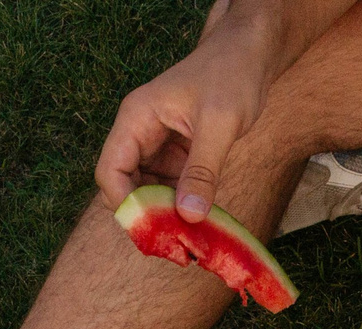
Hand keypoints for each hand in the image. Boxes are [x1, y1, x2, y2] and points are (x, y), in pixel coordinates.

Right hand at [95, 0, 281, 216]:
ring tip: (191, 237)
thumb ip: (203, 170)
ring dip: (165, 215)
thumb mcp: (220, 123)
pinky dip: (182, 206)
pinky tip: (201, 221)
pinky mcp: (177, 155)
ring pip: (148, 192)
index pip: (110, 171)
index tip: (154, 229)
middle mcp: (140, 133)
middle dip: (146, 215)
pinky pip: (170, 188)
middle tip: (175, 242)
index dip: (126, 204)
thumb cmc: (232, 75)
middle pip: (125, 187)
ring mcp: (158, 146)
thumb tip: (188, 216)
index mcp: (136, 118)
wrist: (251, 54)